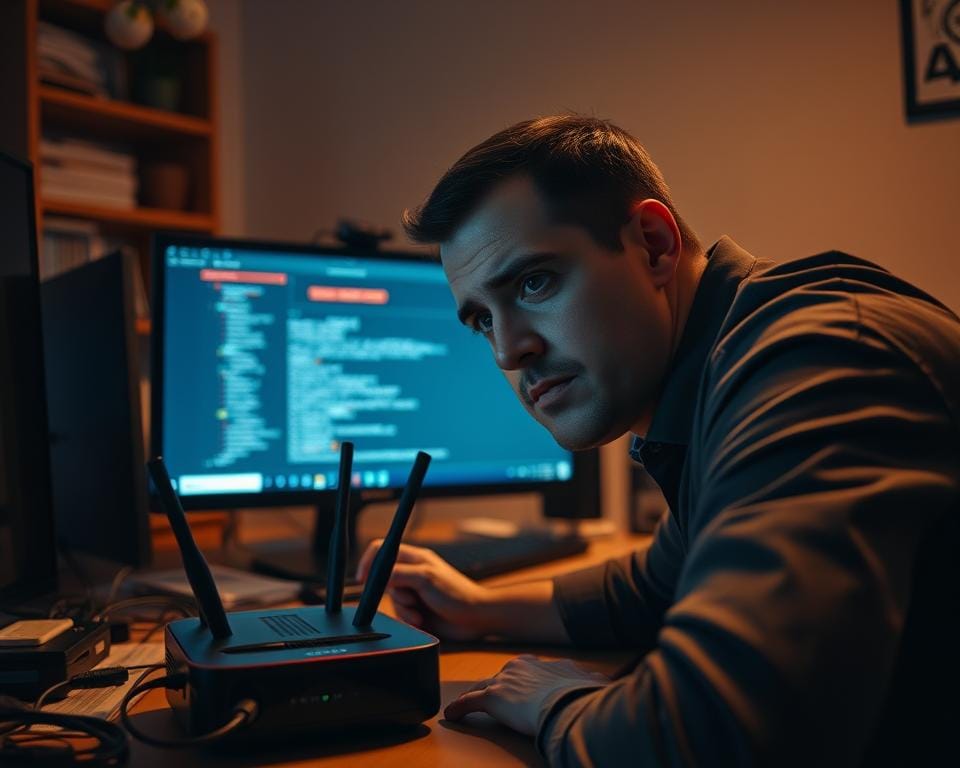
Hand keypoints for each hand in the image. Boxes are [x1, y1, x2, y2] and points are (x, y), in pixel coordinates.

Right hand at [355, 541, 492, 640]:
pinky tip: (422, 620)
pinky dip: (408, 619)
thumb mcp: (426, 579)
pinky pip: (400, 614)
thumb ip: (400, 573)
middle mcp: (412, 572)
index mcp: (415, 558)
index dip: (370, 562)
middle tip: (410, 599)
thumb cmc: (459, 594)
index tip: (363, 579)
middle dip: (395, 594)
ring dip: (403, 610)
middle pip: (384, 580)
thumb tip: (380, 574)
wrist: (475, 618)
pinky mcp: (416, 609)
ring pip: (392, 600)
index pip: (383, 551)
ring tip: (420, 612)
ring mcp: (414, 591)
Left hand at [443, 655, 608, 735]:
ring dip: (475, 694)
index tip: (521, 688)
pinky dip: (460, 709)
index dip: (520, 681)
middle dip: (498, 685)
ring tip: (466, 703)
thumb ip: (592, 683)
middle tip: (494, 694)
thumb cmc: (582, 696)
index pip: (526, 671)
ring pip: (484, 686)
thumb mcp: (590, 684)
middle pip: (504, 676)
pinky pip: (470, 702)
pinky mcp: (493, 698)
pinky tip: (452, 715)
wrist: (568, 702)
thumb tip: (605, 684)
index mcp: (544, 664)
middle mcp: (522, 666)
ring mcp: (506, 680)